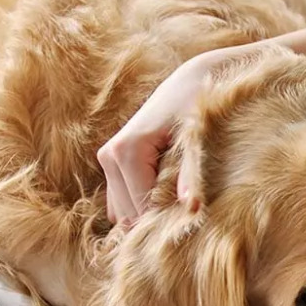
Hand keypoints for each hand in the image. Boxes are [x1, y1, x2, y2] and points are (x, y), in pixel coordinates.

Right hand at [97, 43, 260, 224]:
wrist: (191, 83)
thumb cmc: (199, 107)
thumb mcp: (198, 139)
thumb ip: (193, 173)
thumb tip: (191, 207)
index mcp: (125, 151)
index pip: (141, 209)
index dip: (168, 222)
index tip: (195, 221)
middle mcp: (109, 156)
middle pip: (129, 215)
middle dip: (157, 222)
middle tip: (190, 218)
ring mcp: (107, 160)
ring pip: (123, 213)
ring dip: (149, 216)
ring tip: (181, 206)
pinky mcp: (112, 163)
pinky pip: (122, 202)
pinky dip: (142, 207)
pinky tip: (169, 199)